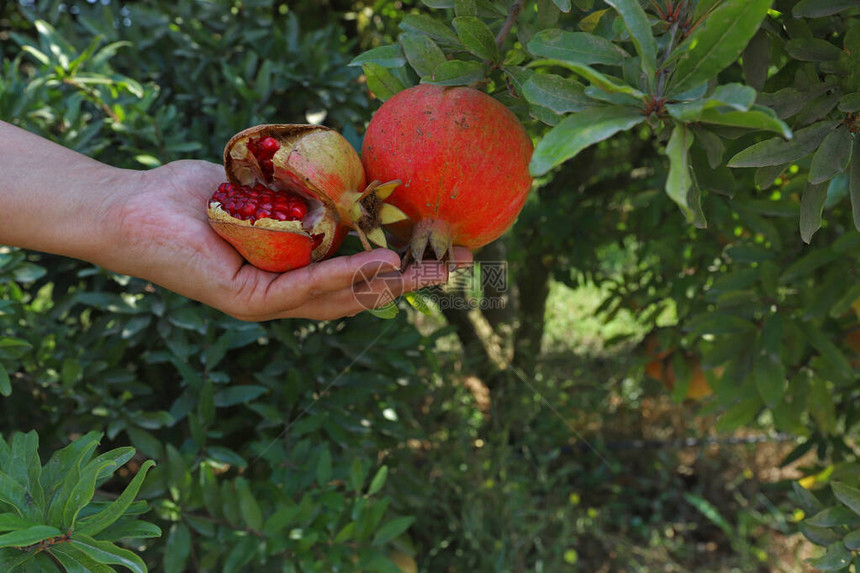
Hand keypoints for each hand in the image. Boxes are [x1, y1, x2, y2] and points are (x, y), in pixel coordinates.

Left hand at [100, 159, 471, 320]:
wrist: (135, 207)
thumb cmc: (197, 195)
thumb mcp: (270, 188)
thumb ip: (310, 191)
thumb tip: (358, 170)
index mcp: (296, 269)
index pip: (359, 271)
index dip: (404, 262)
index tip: (444, 247)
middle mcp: (288, 292)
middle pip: (362, 292)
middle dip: (413, 279)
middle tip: (459, 264)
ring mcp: (270, 302)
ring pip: (343, 297)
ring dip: (391, 283)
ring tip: (434, 269)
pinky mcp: (249, 301)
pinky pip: (306, 288)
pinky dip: (345, 274)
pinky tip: (379, 262)